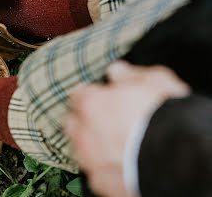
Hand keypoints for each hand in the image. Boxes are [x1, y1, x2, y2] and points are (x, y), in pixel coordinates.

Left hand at [64, 61, 189, 196]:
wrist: (180, 159)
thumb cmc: (166, 116)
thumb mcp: (154, 81)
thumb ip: (129, 75)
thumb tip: (116, 70)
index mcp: (90, 104)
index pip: (78, 95)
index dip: (92, 95)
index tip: (103, 97)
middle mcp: (83, 132)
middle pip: (73, 123)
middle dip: (85, 121)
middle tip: (106, 121)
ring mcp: (90, 160)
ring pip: (81, 149)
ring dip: (92, 145)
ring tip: (115, 145)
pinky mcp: (101, 182)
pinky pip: (97, 172)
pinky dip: (105, 168)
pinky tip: (122, 164)